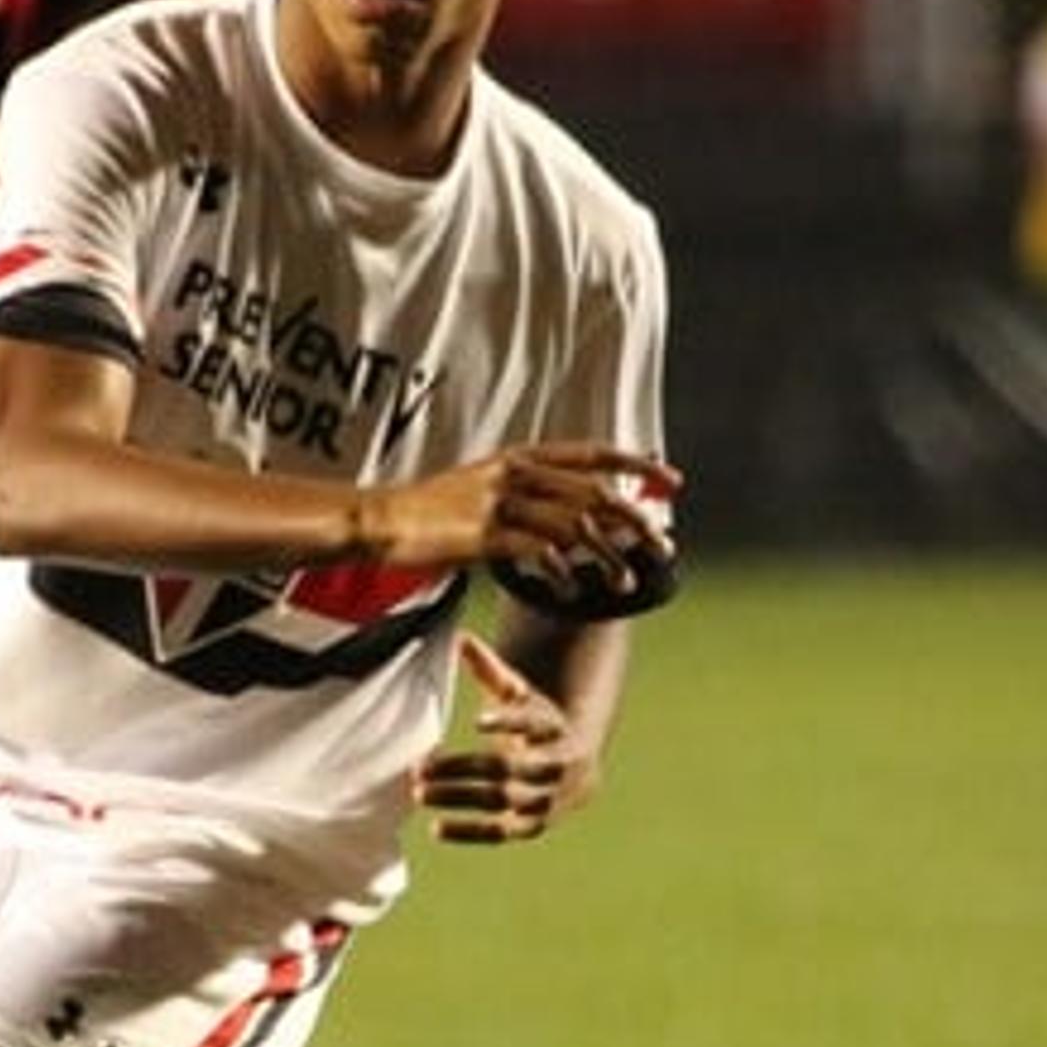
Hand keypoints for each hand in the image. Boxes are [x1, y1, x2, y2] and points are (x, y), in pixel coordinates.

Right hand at [367, 445, 671, 581]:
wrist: (377, 521)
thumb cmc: (426, 514)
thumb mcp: (478, 492)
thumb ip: (520, 495)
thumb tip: (562, 514)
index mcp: (517, 457)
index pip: (591, 453)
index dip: (634, 464)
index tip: (670, 480)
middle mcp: (514, 473)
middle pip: (593, 492)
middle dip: (635, 521)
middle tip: (663, 546)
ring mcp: (498, 502)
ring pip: (574, 526)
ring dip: (607, 557)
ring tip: (626, 583)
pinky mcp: (483, 534)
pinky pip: (539, 553)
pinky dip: (563, 574)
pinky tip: (574, 593)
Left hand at [415, 633, 595, 844]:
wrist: (576, 767)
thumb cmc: (536, 723)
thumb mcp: (521, 695)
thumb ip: (492, 670)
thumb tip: (461, 637)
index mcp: (553, 727)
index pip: (534, 724)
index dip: (509, 722)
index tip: (479, 720)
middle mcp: (555, 765)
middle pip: (509, 767)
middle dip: (463, 768)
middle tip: (420, 768)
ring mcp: (546, 798)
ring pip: (502, 801)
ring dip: (460, 798)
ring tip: (419, 793)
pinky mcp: (534, 825)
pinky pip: (502, 833)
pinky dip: (470, 832)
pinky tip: (436, 828)